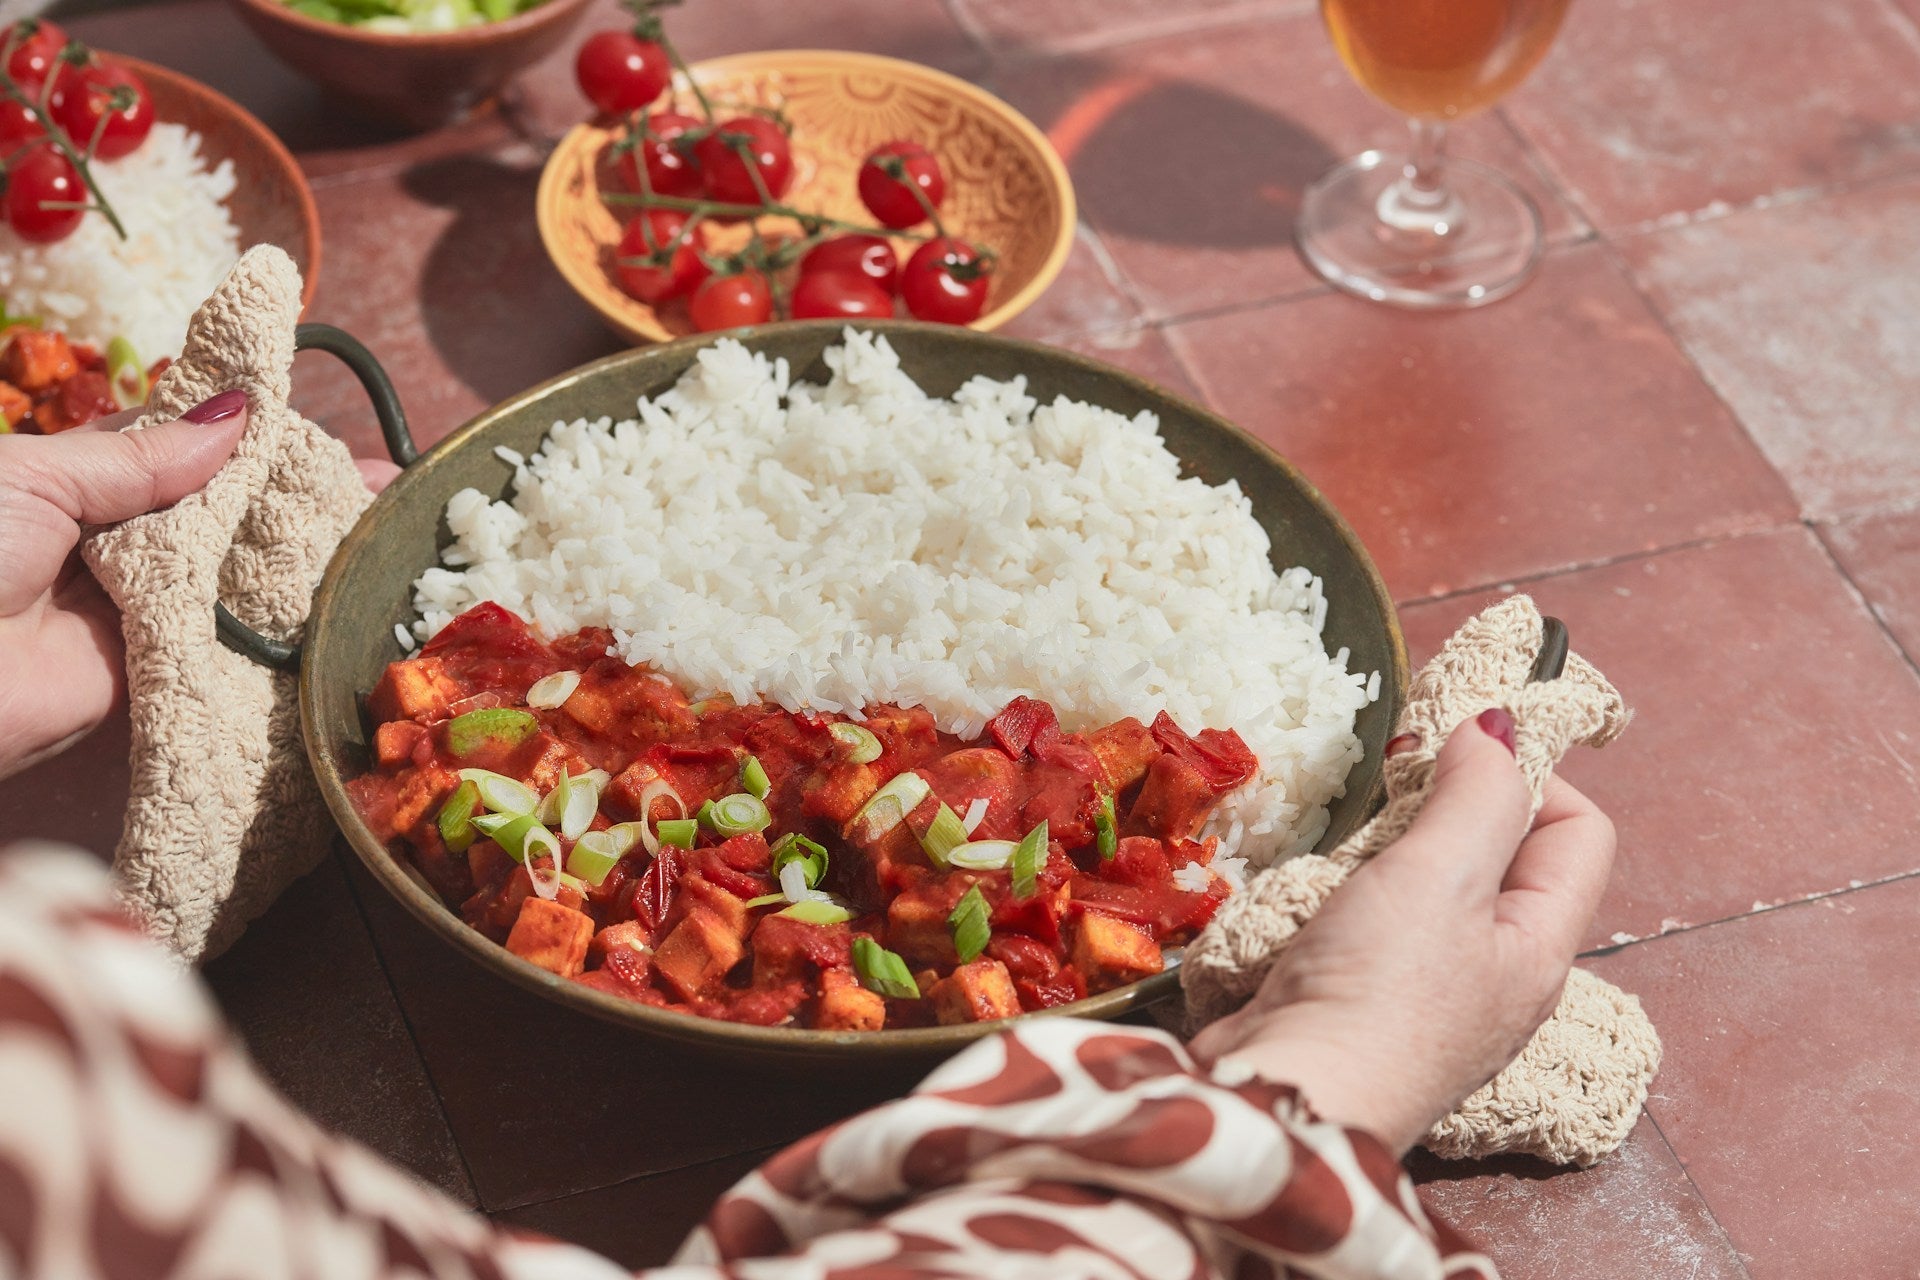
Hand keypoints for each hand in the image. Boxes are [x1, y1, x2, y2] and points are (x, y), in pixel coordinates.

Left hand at [0, 393, 400, 779]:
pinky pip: (229, 641)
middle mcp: (117, 542)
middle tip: (380, 486)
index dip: (246, 435)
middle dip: (291, 496)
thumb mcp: (39, 475)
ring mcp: (143, 608)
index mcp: (77, 482)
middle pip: (221, 513)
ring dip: (299, 554)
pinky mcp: (161, 670)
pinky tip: (345, 597)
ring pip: (234, 573)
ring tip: (384, 532)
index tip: (317, 424)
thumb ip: (143, 455)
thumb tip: (238, 414)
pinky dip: (281, 622)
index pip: (181, 449)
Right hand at [1188, 710, 1616, 1153]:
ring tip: (1345, 847)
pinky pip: (1368, 924)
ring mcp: (1430, 994)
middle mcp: (1498, 974)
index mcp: (1540, 946)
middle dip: (1443, 809)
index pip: (1580, 829)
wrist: (1290, 1100)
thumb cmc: (1378, 994)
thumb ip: (1477, 795)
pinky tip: (1312, 894)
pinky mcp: (1364, 1005)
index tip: (1452, 755)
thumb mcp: (1439, 877)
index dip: (1529, 776)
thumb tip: (1499, 724)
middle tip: (1389, 791)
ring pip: (1426, 886)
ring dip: (1383, 853)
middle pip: (1498, 854)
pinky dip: (1341, 895)